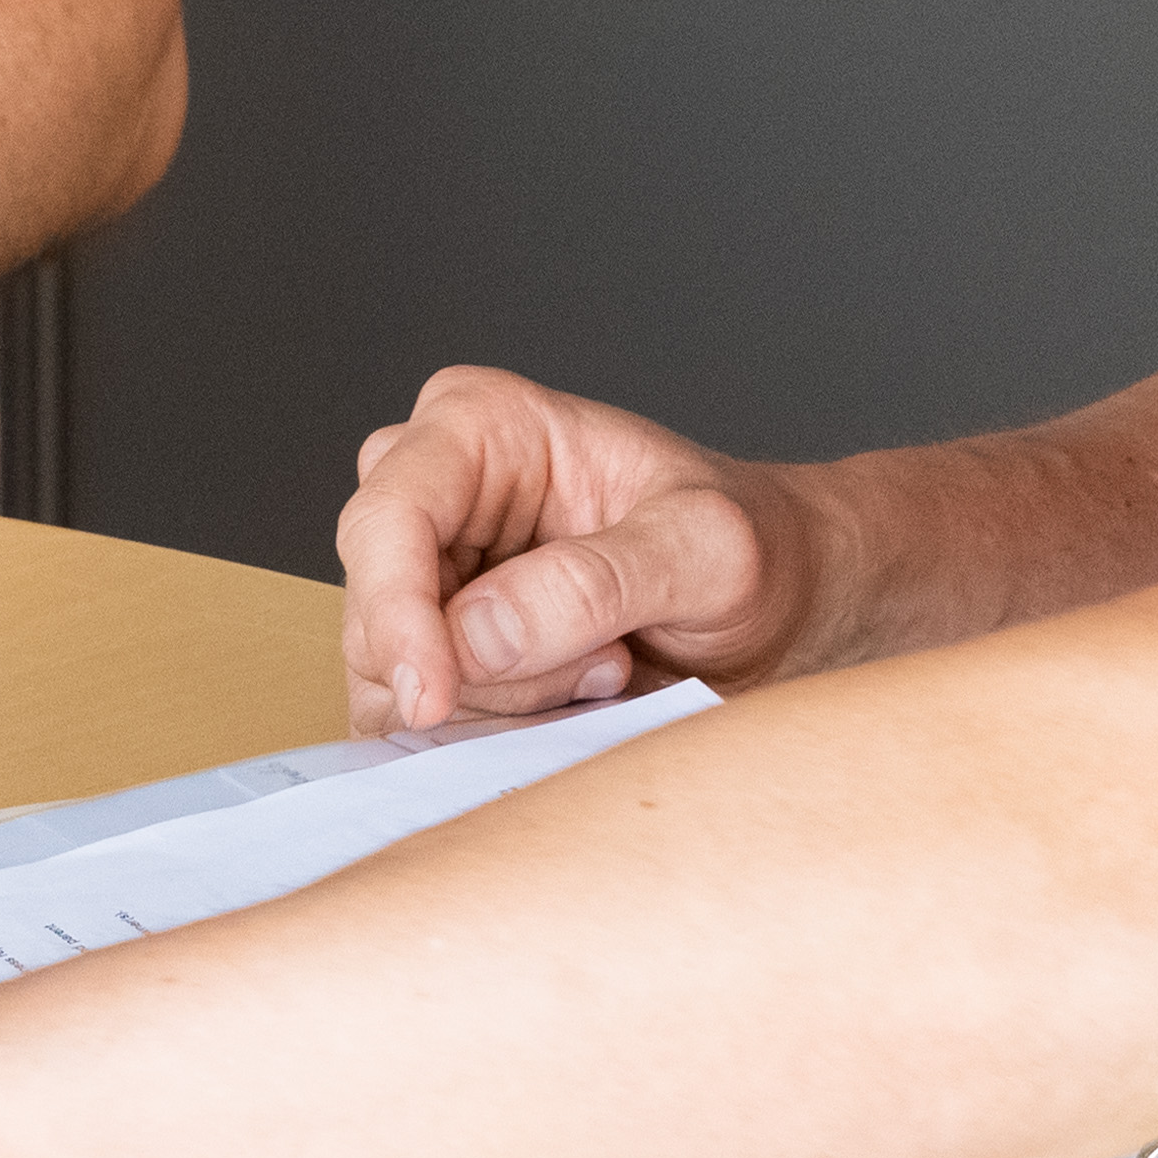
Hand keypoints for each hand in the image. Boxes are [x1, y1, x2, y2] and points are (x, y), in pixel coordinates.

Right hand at [338, 364, 826, 733]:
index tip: (433, 695)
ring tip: (605, 669)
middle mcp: (435, 491)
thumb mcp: (707, 550)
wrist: (780, 604)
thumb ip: (597, 583)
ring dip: (502, 705)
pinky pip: (416, 722)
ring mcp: (428, 574)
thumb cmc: (752, 547)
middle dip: (477, 670)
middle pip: (376, 607)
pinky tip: (580, 697)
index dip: (396, 611)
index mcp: (479, 424)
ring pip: (389, 678)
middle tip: (601, 667)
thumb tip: (478, 632)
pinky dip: (496, 733)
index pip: (388, 517)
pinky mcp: (436, 649)